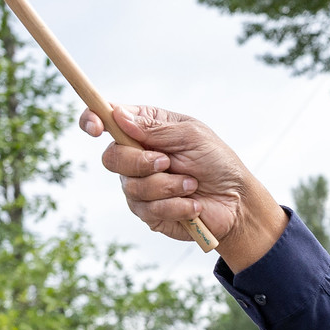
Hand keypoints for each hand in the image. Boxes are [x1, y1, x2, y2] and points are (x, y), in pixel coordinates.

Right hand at [79, 105, 285, 267]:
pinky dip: (176, 206)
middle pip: (111, 157)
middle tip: (167, 162)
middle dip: (139, 162)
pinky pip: (149, 209)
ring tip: (192, 185)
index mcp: (144, 129)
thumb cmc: (217, 162)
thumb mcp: (192, 136)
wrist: (237, 202)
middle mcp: (136, 156)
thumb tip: (118, 116)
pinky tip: (194, 205)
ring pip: (131, 186)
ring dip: (167, 186)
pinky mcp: (148, 212)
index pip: (106, 120)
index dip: (92, 120)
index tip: (95, 128)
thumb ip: (155, 128)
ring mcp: (139, 185)